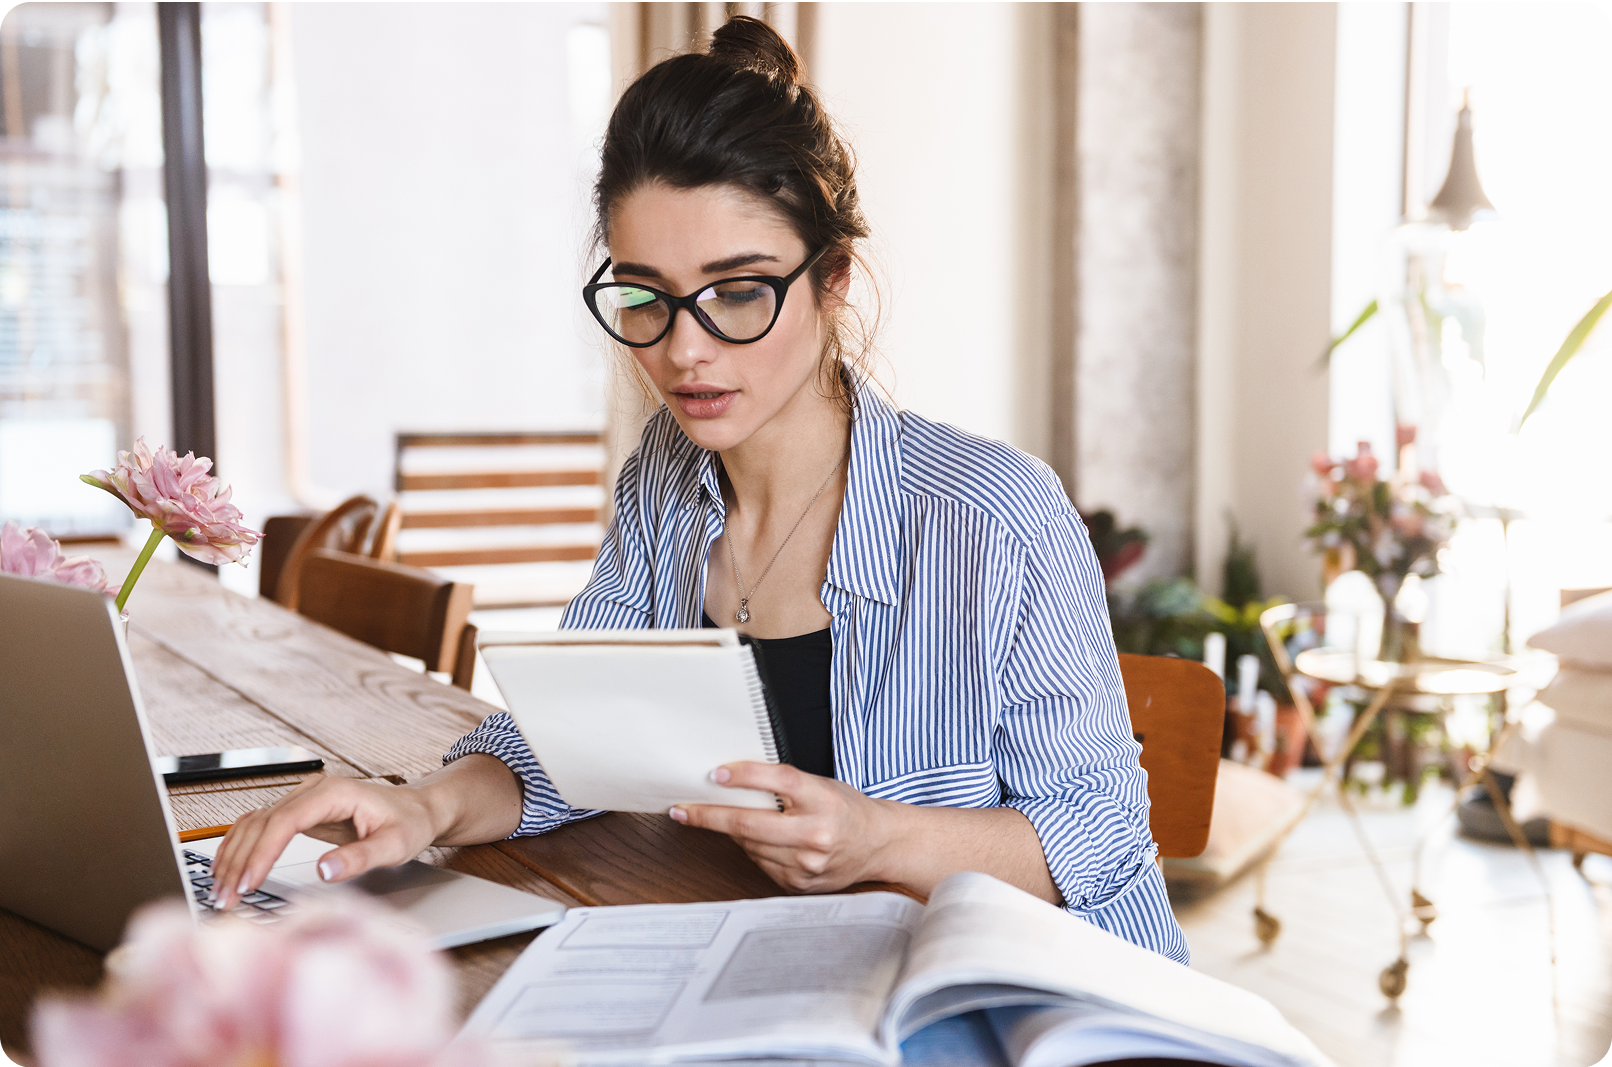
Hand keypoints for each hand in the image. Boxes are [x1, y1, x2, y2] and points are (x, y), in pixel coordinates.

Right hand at [208, 773, 441, 909]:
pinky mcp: (298, 812)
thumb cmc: (409, 824)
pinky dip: (240, 847)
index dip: (262, 853)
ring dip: (233, 857)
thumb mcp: (395, 845)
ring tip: (221, 892)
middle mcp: (313, 790)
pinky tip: (226, 869)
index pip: (285, 820)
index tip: (248, 883)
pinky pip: (260, 826)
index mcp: (334, 792)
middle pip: (262, 823)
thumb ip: (360, 857)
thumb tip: (324, 871)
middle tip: (225, 899)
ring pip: (254, 824)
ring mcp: (303, 799)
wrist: (417, 809)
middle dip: (240, 862)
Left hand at [670, 762, 894, 892]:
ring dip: (731, 832)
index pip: (779, 781)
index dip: (745, 776)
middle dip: (709, 816)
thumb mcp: (821, 785)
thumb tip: (731, 784)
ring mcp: (807, 863)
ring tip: (724, 819)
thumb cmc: (847, 810)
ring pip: (750, 845)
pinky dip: (753, 849)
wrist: (879, 845)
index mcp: (823, 799)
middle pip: (751, 823)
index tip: (715, 774)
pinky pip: (761, 864)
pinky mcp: (800, 883)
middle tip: (683, 809)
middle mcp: (816, 833)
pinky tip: (760, 840)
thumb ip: (783, 785)